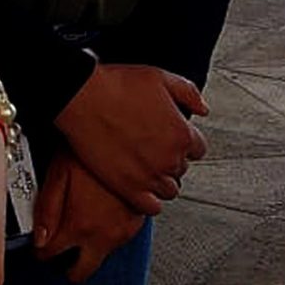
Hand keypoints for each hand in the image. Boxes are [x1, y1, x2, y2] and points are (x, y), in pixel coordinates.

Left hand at [32, 148, 146, 283]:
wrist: (126, 142)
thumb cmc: (89, 152)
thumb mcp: (58, 175)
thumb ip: (46, 211)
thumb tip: (38, 239)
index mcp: (79, 226)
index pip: (52, 255)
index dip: (41, 252)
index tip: (40, 248)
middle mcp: (104, 236)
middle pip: (83, 272)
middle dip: (69, 267)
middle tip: (62, 254)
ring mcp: (124, 232)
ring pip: (102, 255)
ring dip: (90, 247)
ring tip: (81, 222)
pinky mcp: (138, 224)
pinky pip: (119, 240)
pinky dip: (108, 234)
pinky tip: (100, 214)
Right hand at [54, 63, 206, 213]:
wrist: (82, 96)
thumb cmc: (116, 85)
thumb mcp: (159, 77)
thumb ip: (188, 93)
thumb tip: (202, 109)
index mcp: (181, 133)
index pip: (197, 148)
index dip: (182, 140)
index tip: (168, 135)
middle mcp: (170, 158)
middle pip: (181, 168)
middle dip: (169, 158)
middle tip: (149, 145)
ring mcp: (149, 175)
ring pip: (168, 189)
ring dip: (160, 179)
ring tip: (144, 166)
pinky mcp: (127, 187)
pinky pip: (150, 207)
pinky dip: (149, 201)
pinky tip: (139, 187)